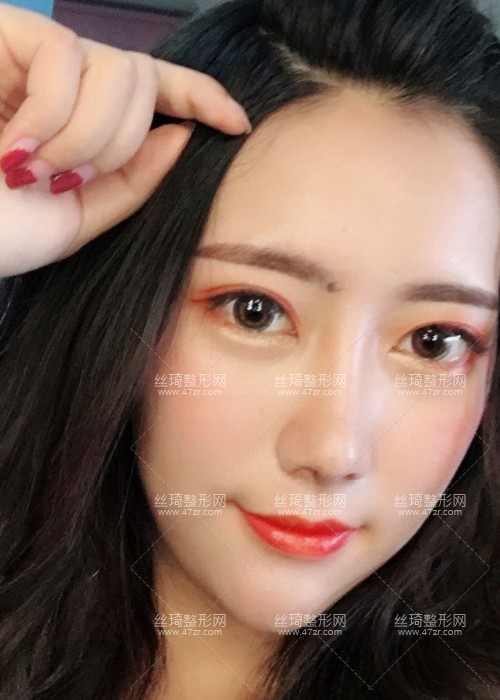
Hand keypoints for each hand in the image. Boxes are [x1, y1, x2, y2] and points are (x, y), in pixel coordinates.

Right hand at [0, 2, 251, 276]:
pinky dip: (52, 116)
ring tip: (34, 167)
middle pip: (142, 79)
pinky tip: (16, 145)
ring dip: (87, 135)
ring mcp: (35, 58)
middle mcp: (66, 86)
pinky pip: (66, 59)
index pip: (154, 92)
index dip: (200, 97)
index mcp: (86, 126)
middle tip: (65, 177)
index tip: (237, 123)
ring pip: (115, 69)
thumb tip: (180, 137)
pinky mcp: (5, 35)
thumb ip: (132, 181)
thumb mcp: (77, 218)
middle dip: (120, 140)